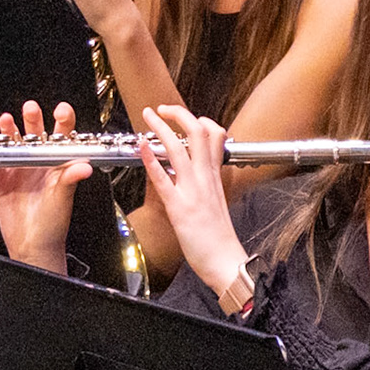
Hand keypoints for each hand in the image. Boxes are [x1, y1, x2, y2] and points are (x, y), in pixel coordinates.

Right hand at [0, 101, 91, 275]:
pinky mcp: (2, 181)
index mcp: (57, 164)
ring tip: (7, 120)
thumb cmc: (53, 224)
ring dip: (10, 131)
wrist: (32, 246)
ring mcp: (20, 171)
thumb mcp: (63, 199)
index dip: (62, 120)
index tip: (61, 110)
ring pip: (14, 144)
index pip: (63, 137)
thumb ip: (70, 180)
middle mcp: (39, 164)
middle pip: (36, 134)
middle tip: (30, 108)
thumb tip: (85, 166)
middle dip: (33, 119)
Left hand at [137, 104, 247, 295]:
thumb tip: (194, 170)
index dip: (198, 119)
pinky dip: (151, 160)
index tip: (182, 115)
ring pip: (180, 149)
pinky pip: (164, 179)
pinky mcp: (180, 208)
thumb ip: (206, 182)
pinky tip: (142, 147)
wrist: (227, 262)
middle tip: (161, 107)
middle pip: (198, 132)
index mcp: (215, 176)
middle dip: (179, 113)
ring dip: (161, 128)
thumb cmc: (219, 237)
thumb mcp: (217, 200)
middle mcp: (206, 178)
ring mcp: (193, 191)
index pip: (214, 135)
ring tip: (148, 116)